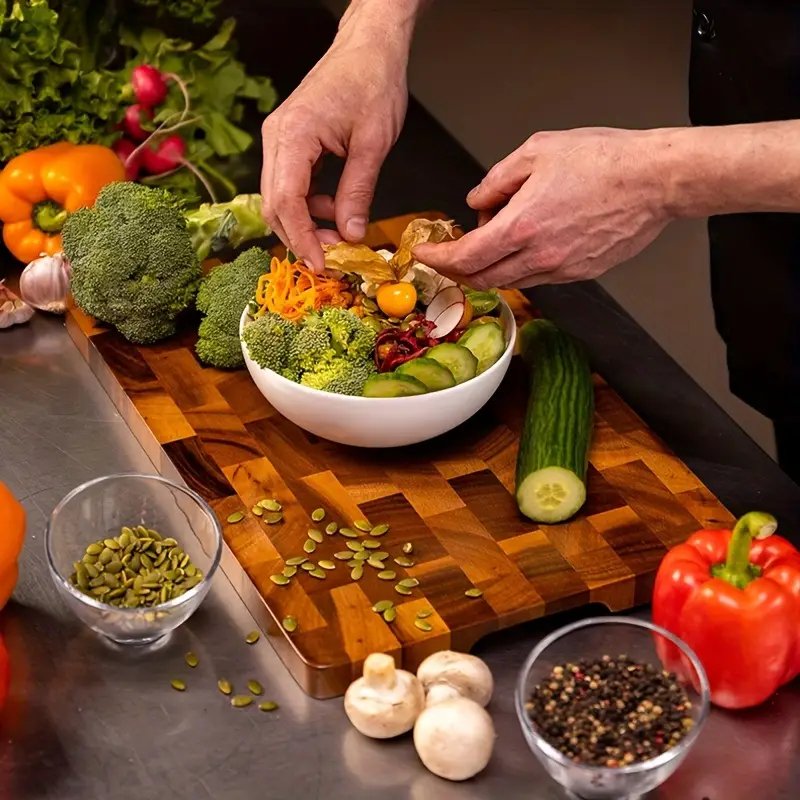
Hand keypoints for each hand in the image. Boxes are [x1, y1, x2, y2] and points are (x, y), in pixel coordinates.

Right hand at [260, 23, 408, 270]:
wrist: (369, 46)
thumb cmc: (373, 82)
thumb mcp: (373, 144)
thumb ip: (358, 192)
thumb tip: (350, 235)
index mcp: (293, 135)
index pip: (286, 202)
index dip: (302, 239)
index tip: (320, 265)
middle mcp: (277, 138)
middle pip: (275, 205)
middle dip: (301, 237)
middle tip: (332, 257)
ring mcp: (279, 139)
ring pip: (280, 198)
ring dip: (306, 223)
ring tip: (340, 233)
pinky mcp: (289, 141)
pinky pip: (291, 184)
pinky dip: (310, 204)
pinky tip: (334, 209)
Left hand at [412, 127, 673, 288]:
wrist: (655, 180)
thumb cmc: (604, 160)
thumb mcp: (536, 152)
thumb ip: (496, 180)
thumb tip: (477, 201)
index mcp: (523, 226)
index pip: (465, 257)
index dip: (438, 260)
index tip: (425, 255)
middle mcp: (540, 256)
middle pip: (482, 278)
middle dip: (457, 269)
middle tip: (449, 251)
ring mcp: (561, 269)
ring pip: (509, 280)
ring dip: (490, 266)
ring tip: (496, 232)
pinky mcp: (580, 273)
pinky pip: (537, 277)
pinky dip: (518, 265)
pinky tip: (525, 240)